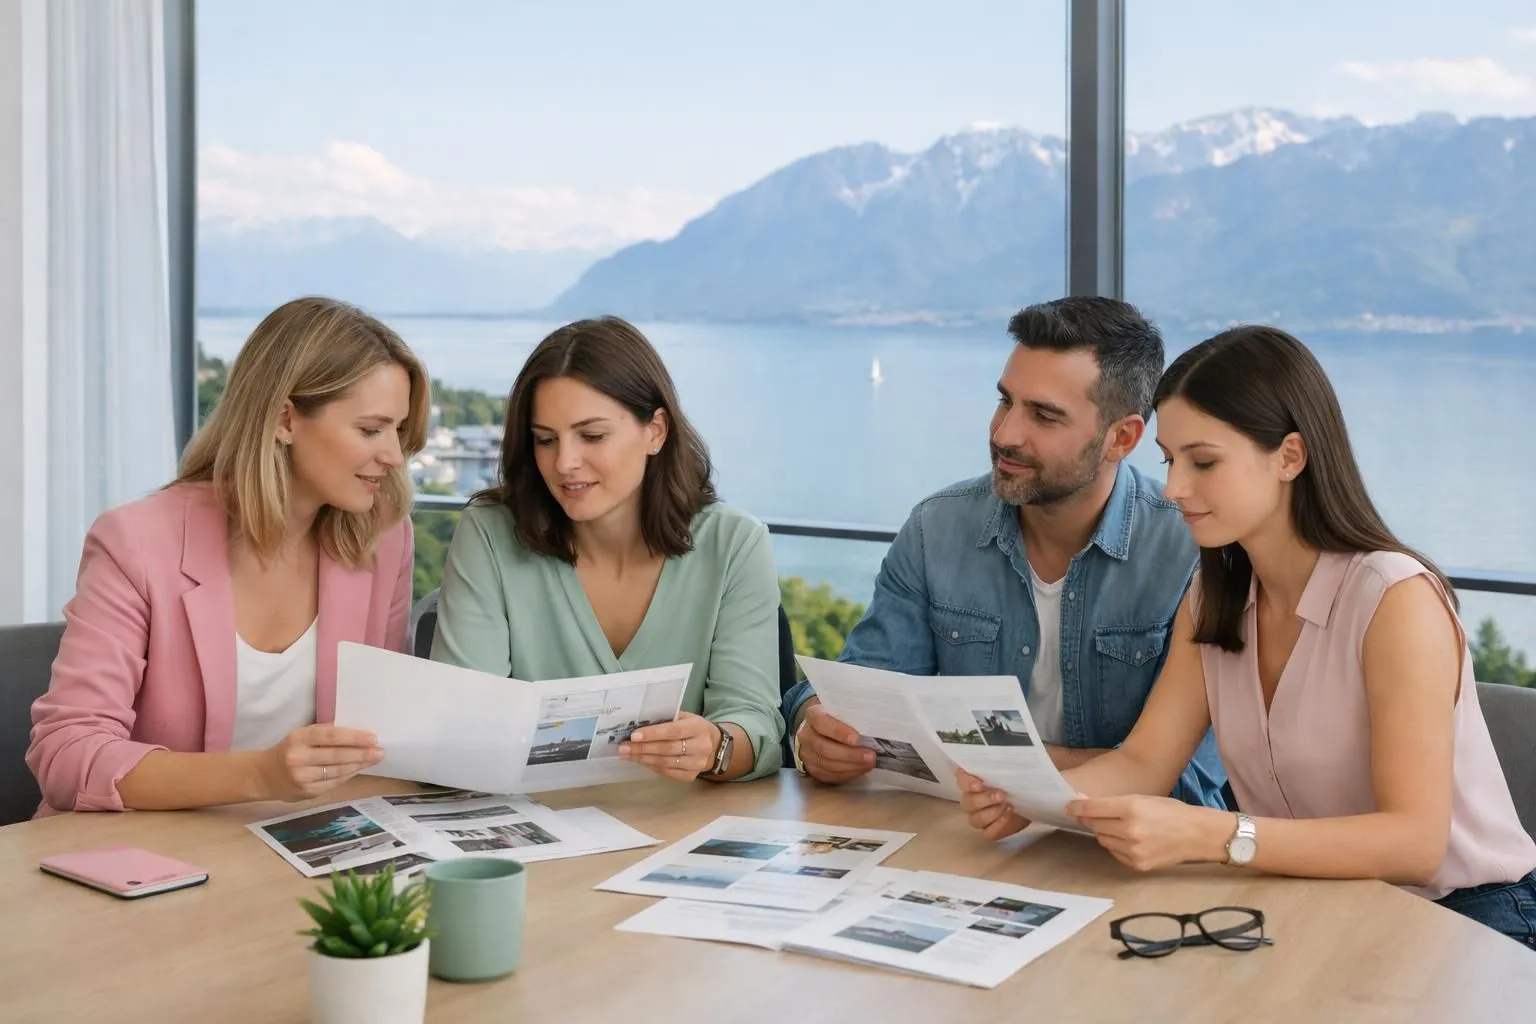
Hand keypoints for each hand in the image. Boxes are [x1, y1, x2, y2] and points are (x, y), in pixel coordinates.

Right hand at [259, 725, 383, 800]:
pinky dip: (349, 775)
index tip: (373, 738)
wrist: (264, 775)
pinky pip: (334, 783)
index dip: (354, 737)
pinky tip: (359, 769)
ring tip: (374, 759)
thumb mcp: (302, 735)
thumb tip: (357, 732)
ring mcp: (302, 778)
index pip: (331, 736)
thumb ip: (325, 733)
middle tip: (380, 751)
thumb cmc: (290, 750)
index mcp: (298, 738)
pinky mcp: (307, 792)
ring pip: (338, 771)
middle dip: (362, 754)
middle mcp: (298, 758)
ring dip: (359, 765)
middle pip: (337, 756)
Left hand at [619, 712, 718, 781]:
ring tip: (627, 755)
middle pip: (667, 749)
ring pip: (665, 763)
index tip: (634, 736)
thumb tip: (639, 723)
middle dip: (642, 748)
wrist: (714, 746)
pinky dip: (652, 767)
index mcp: (698, 727)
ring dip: (643, 759)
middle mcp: (700, 747)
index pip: (673, 731)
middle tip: (623, 747)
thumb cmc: (693, 728)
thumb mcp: (685, 717)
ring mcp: (697, 764)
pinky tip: (641, 761)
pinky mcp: (691, 776)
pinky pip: (667, 773)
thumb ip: (666, 719)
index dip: (653, 734)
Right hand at [795, 702, 874, 783]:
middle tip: (871, 756)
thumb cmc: (837, 718)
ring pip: (828, 764)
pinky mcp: (813, 769)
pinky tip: (861, 769)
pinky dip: (848, 773)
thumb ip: (852, 716)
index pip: (822, 723)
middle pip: (825, 748)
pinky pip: (830, 775)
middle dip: (851, 754)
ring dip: (852, 766)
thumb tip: (875, 727)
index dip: (839, 732)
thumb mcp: (841, 710)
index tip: (858, 739)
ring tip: (870, 763)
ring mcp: (807, 754)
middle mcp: (806, 735)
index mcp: (812, 715)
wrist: (819, 730)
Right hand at [956, 767, 1030, 839]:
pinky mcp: (991, 829)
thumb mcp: (1019, 764)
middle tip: (1001, 795)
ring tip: (1008, 806)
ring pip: (975, 819)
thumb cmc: (1022, 777)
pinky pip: (988, 833)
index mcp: (974, 778)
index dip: (966, 782)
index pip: (961, 778)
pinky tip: (1009, 816)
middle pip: (967, 802)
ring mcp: (980, 816)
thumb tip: (1016, 752)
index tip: (979, 784)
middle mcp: (972, 797)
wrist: (1034, 796)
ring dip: (991, 814)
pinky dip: (999, 825)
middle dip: (983, 799)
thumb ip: (1012, 760)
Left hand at [1067, 794, 1225, 871]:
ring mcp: (1134, 850)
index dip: (1077, 807)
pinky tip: (1129, 840)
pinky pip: (1115, 853)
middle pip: (1094, 825)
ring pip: (1102, 840)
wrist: (1199, 835)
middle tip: (1092, 814)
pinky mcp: (1137, 865)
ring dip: (1104, 832)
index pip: (1092, 809)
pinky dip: (1116, 846)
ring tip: (1119, 826)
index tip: (1068, 806)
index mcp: (1132, 808)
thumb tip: (1083, 802)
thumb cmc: (1172, 812)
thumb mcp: (1144, 798)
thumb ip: (1114, 803)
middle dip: (1090, 819)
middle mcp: (1130, 830)